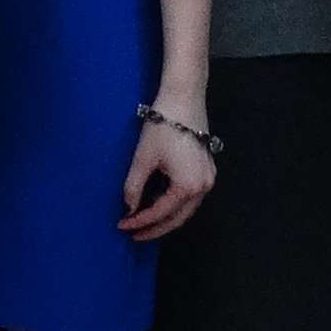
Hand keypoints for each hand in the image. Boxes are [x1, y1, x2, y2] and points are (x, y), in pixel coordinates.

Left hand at [119, 99, 217, 243]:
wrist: (183, 97)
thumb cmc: (163, 125)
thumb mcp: (143, 158)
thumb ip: (134, 187)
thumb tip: (129, 208)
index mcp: (188, 186)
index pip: (161, 213)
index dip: (140, 221)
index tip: (122, 225)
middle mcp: (204, 186)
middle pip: (178, 218)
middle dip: (155, 227)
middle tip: (134, 233)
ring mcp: (208, 178)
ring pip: (186, 209)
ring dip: (165, 216)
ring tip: (143, 220)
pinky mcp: (207, 169)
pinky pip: (191, 196)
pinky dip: (174, 203)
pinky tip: (158, 202)